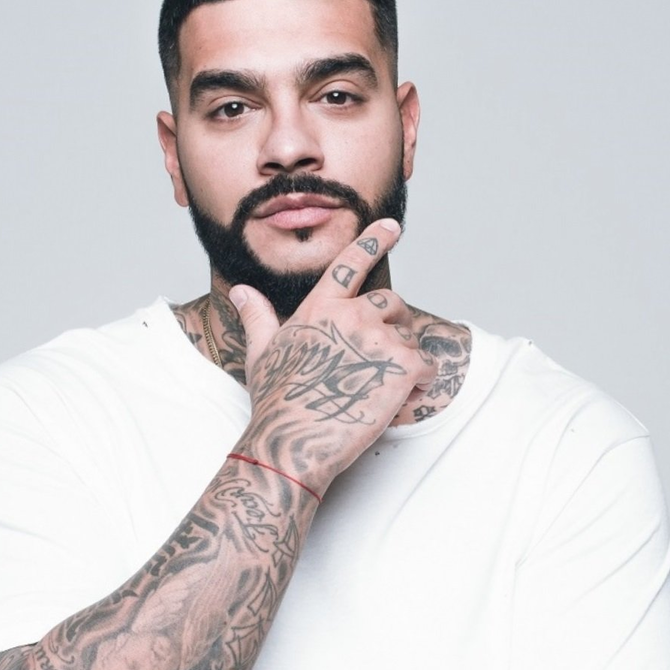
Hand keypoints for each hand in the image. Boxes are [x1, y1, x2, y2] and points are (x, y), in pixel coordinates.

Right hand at [231, 219, 436, 495]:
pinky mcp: (402, 367)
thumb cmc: (275, 402)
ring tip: (382, 389)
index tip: (391, 227)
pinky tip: (399, 403)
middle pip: (392, 303)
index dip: (373, 240)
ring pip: (410, 337)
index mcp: (320, 308)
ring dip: (404, 361)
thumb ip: (258, 317)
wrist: (293, 441)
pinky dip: (420, 386)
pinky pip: (427, 367)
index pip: (351, 263)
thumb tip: (242, 292)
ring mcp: (379, 339)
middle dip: (395, 324)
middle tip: (383, 357)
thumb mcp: (261, 352)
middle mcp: (352, 315)